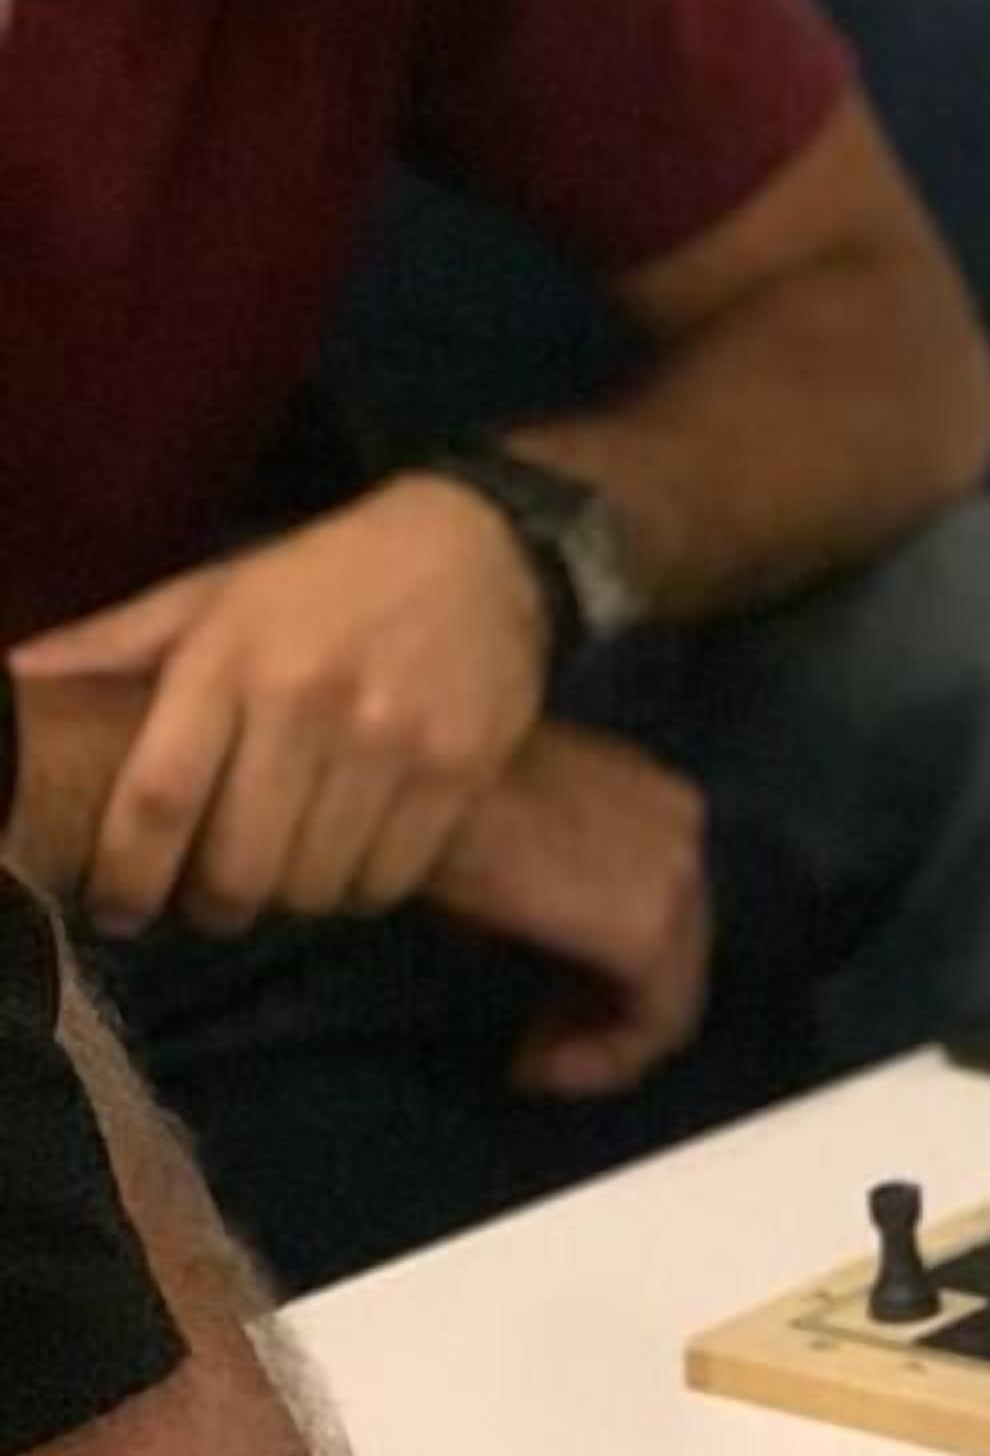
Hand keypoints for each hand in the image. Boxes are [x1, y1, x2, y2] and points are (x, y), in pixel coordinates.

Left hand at [14, 477, 553, 936]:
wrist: (478, 545)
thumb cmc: (323, 577)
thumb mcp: (211, 596)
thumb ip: (114, 648)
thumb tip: (11, 687)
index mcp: (229, 659)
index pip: (159, 798)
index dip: (125, 875)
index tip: (116, 910)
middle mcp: (308, 700)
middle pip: (238, 866)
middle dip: (213, 906)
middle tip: (212, 901)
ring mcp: (391, 738)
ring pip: (315, 885)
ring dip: (291, 901)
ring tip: (288, 871)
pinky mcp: (461, 767)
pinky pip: (389, 879)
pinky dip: (360, 890)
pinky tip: (352, 856)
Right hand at [433, 723, 712, 1097]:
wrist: (415, 782)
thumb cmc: (430, 800)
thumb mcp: (500, 840)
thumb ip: (540, 887)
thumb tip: (516, 946)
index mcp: (652, 793)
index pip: (656, 903)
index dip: (601, 970)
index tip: (538, 1011)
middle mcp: (683, 826)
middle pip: (671, 948)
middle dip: (604, 1008)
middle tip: (538, 1048)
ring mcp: (679, 875)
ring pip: (670, 990)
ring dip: (603, 1040)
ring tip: (538, 1065)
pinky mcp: (652, 929)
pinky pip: (657, 1020)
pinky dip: (605, 1058)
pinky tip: (542, 1068)